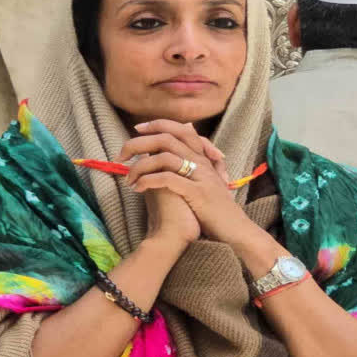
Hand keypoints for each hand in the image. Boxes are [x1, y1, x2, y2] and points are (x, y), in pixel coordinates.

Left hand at [120, 120, 256, 245]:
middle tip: (121, 155)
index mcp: (203, 158)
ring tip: (128, 179)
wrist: (236, 231)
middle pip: (166, 138)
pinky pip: (168, 179)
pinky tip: (138, 188)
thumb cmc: (215, 211)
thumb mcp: (204, 184)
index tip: (137, 130)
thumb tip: (167, 155)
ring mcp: (201, 176)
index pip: (179, 129)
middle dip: (139, 143)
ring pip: (165, 157)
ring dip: (140, 166)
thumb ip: (190, 167)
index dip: (156, 125)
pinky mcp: (198, 193)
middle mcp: (202, 162)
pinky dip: (149, 181)